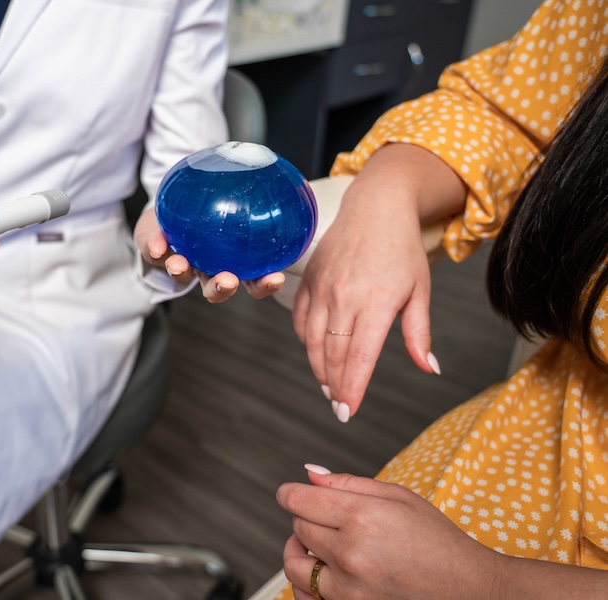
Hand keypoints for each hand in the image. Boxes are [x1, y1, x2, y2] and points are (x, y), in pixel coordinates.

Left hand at [133, 205, 284, 301]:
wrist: (175, 200)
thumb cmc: (213, 202)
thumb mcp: (237, 196)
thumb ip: (256, 190)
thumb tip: (288, 177)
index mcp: (232, 263)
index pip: (253, 281)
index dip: (264, 284)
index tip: (275, 278)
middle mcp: (207, 269)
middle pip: (216, 288)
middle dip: (221, 288)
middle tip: (227, 279)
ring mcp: (182, 263)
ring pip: (183, 276)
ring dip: (182, 271)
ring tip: (179, 263)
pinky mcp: (155, 253)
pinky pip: (154, 253)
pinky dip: (156, 249)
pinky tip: (158, 246)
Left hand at [277, 467, 499, 599]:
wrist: (468, 589)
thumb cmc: (437, 541)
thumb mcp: (399, 497)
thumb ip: (348, 483)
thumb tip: (309, 474)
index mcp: (361, 517)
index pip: (297, 500)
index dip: (289, 493)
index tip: (291, 494)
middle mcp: (350, 554)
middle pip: (298, 528)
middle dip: (306, 519)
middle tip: (326, 519)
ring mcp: (349, 590)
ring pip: (295, 566)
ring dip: (300, 552)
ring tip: (319, 546)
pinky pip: (307, 598)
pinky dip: (306, 584)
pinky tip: (322, 573)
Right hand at [291, 144, 465, 420]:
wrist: (375, 206)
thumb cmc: (401, 248)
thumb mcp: (419, 290)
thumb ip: (419, 333)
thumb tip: (428, 368)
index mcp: (376, 301)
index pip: (358, 357)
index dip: (351, 389)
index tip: (348, 412)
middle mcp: (344, 296)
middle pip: (333, 355)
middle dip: (335, 387)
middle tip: (340, 407)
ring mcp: (323, 288)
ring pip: (313, 341)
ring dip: (319, 369)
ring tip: (329, 387)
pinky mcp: (309, 280)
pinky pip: (301, 321)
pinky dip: (307, 342)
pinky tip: (319, 352)